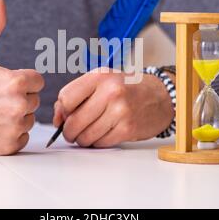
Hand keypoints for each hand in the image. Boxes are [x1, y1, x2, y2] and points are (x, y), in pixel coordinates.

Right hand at [0, 0, 43, 154]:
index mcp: (17, 81)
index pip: (38, 81)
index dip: (21, 80)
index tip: (2, 82)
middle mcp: (18, 106)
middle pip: (34, 100)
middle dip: (18, 98)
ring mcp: (13, 128)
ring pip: (29, 119)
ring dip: (15, 117)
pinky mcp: (7, 146)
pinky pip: (22, 138)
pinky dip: (10, 134)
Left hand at [53, 68, 173, 147]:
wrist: (161, 97)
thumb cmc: (127, 88)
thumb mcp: (102, 81)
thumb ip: (77, 95)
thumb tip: (57, 118)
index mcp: (100, 76)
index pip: (65, 99)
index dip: (61, 112)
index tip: (64, 117)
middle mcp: (110, 91)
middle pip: (73, 121)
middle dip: (69, 131)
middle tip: (73, 132)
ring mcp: (120, 111)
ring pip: (85, 136)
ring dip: (82, 139)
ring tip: (90, 132)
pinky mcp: (128, 129)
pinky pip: (100, 143)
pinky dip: (98, 143)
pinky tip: (104, 133)